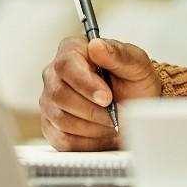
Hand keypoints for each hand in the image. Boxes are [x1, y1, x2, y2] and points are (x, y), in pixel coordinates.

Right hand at [39, 36, 160, 150]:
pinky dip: (88, 141)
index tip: (107, 98)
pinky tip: (102, 132)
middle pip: (60, 95)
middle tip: (116, 114)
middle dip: (93, 110)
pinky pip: (63, 139)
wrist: (136, 105)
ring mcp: (50, 101)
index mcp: (72, 50)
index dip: (86, 84)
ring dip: (93, 126)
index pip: (66, 65)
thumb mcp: (137, 64)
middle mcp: (54, 75)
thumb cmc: (134, 81)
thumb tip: (97, 46)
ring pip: (61, 119)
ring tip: (113, 122)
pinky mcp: (51, 126)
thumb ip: (118, 54)